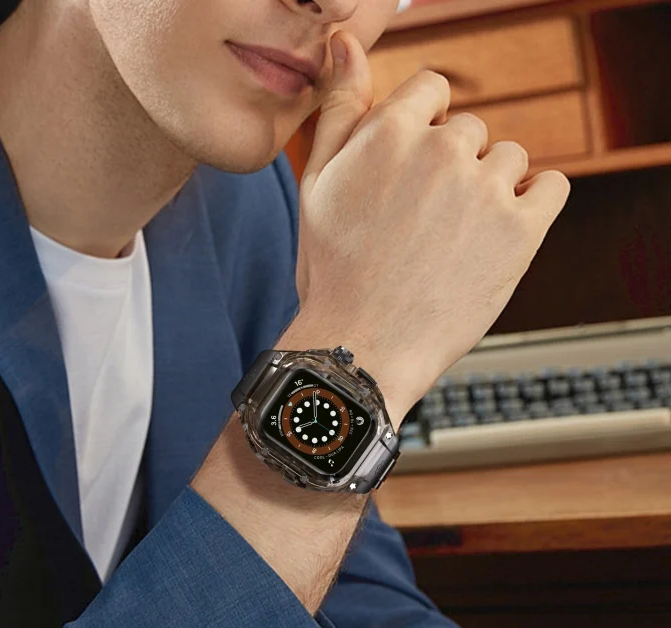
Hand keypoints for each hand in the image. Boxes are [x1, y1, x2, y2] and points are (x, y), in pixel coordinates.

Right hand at [296, 30, 570, 422]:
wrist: (361, 347)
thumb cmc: (333, 271)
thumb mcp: (317, 185)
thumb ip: (339, 108)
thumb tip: (347, 41)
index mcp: (390, 131)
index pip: (432, 91)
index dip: (421, 131)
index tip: (411, 175)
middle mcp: (442, 150)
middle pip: (469, 131)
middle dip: (450, 167)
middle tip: (423, 224)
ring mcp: (486, 190)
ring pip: (507, 160)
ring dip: (488, 189)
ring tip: (453, 241)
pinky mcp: (522, 231)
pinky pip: (550, 187)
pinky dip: (532, 204)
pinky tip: (498, 234)